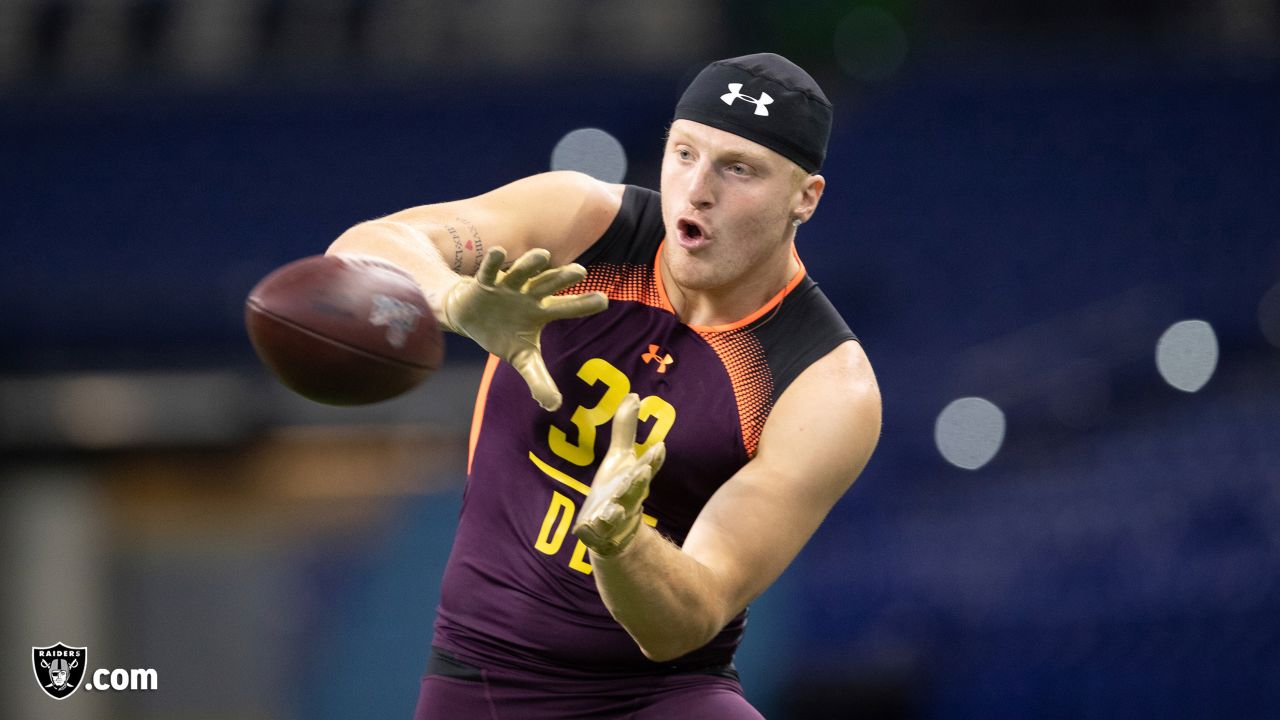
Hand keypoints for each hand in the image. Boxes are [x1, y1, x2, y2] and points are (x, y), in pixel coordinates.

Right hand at [441, 247, 606, 410]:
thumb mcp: (522, 358)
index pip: (568, 308)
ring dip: (531, 264)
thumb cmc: (502, 334)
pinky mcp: (485, 283)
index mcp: (542, 311)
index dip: (584, 304)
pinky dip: (494, 262)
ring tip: (543, 256)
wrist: (470, 317)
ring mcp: (508, 286)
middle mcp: (529, 294)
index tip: (604, 301)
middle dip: (563, 278)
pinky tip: (499, 253)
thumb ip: (538, 380)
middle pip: (549, 284)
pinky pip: (490, 271)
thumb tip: (554, 406)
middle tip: (580, 272)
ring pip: (522, 272)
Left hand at [573, 394, 666, 555]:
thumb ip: (626, 428)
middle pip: (635, 491)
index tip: (659, 447)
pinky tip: (588, 525)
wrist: (611, 534)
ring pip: (617, 515)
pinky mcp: (596, 534)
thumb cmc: (618, 488)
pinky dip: (592, 530)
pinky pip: (594, 533)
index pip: (646, 467)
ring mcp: (614, 518)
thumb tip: (633, 395)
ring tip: (613, 508)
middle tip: (642, 472)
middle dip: (638, 482)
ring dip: (616, 511)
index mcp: (634, 480)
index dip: (653, 459)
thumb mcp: (620, 457)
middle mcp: (628, 499)